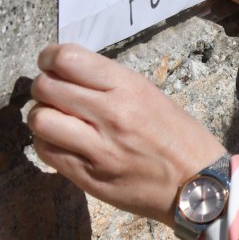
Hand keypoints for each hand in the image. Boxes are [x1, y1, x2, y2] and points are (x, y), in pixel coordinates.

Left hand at [27, 44, 225, 226]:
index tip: (51, 62)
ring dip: (42, 116)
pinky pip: (47, 152)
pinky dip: (47, 142)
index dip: (51, 57)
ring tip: (56, 119)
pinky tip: (62, 141)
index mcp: (130, 87)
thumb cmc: (179, 136)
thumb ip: (111, 85)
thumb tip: (70, 75)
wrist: (198, 182)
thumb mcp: (151, 96)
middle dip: (43, 86)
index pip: (69, 59)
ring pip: (40, 120)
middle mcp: (111, 114)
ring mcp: (98, 148)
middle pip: (47, 87)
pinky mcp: (89, 177)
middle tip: (53, 92)